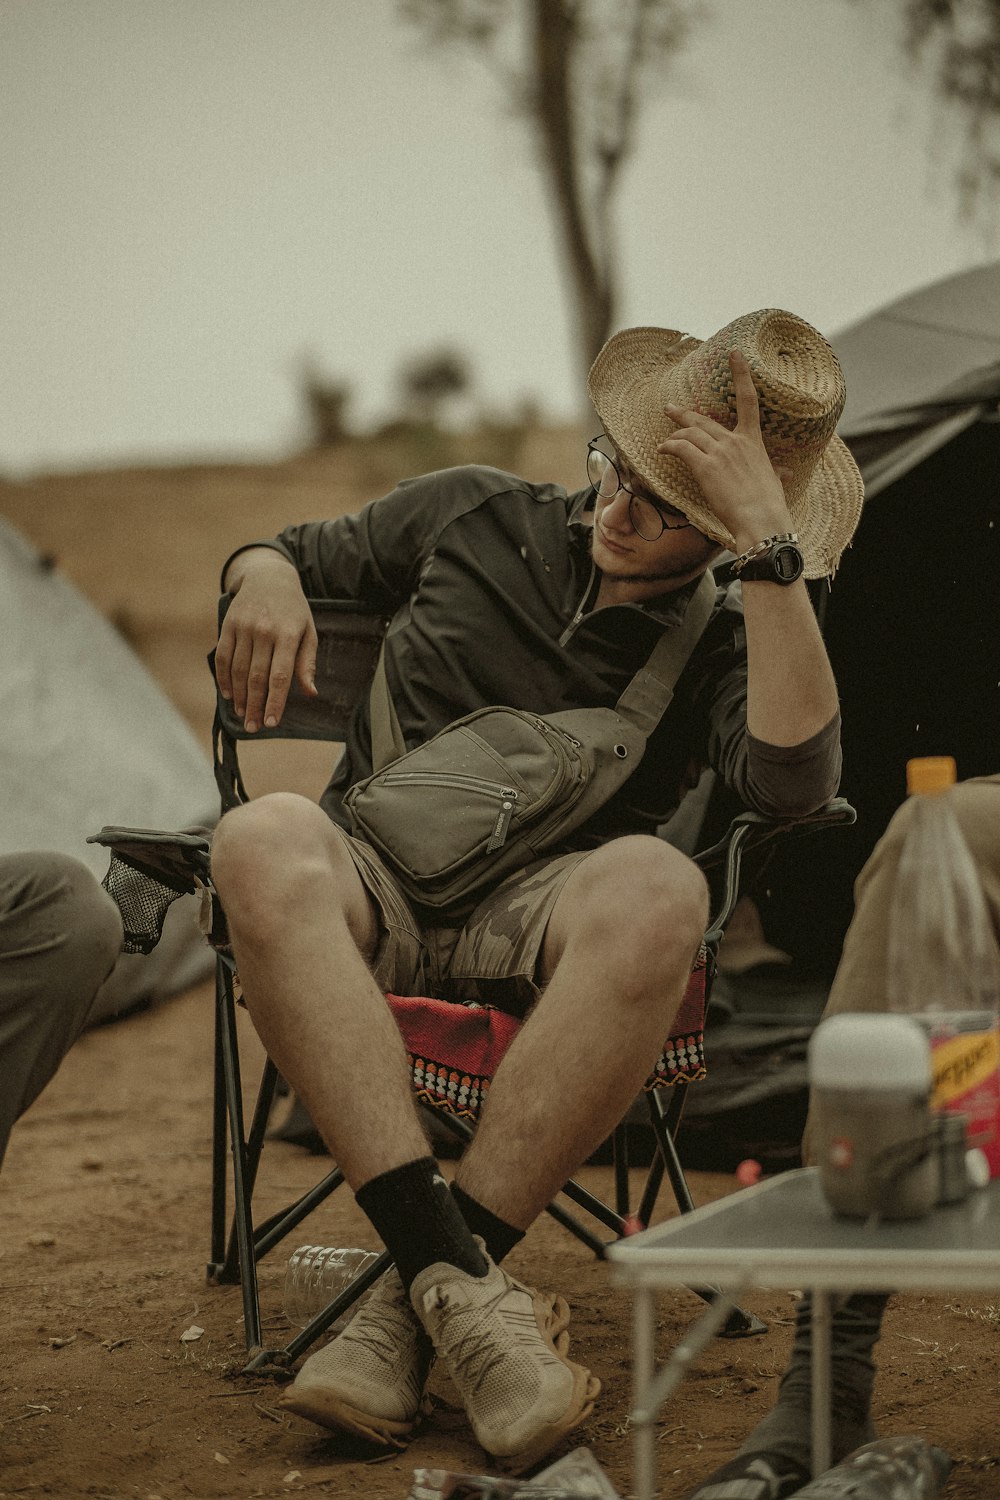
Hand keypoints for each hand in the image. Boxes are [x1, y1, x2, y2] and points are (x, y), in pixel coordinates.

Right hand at [214, 554, 317, 731]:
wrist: (269, 577)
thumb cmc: (294, 610)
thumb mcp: (309, 632)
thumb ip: (307, 662)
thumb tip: (310, 692)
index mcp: (288, 635)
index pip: (280, 676)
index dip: (275, 702)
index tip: (272, 723)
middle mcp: (264, 631)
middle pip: (257, 677)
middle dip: (255, 706)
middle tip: (254, 728)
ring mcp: (244, 627)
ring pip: (238, 670)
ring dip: (239, 697)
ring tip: (243, 715)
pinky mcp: (228, 625)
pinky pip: (222, 657)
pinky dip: (223, 679)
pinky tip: (229, 695)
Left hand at [656, 349, 791, 550]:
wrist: (762, 520)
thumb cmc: (769, 505)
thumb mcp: (775, 482)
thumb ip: (776, 474)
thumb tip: (786, 474)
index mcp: (753, 442)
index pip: (749, 400)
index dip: (741, 373)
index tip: (734, 354)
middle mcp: (735, 442)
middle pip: (704, 420)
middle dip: (684, 414)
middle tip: (670, 409)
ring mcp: (720, 452)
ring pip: (690, 433)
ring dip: (674, 434)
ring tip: (664, 439)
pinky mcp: (705, 466)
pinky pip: (681, 448)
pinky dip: (669, 446)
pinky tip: (662, 450)